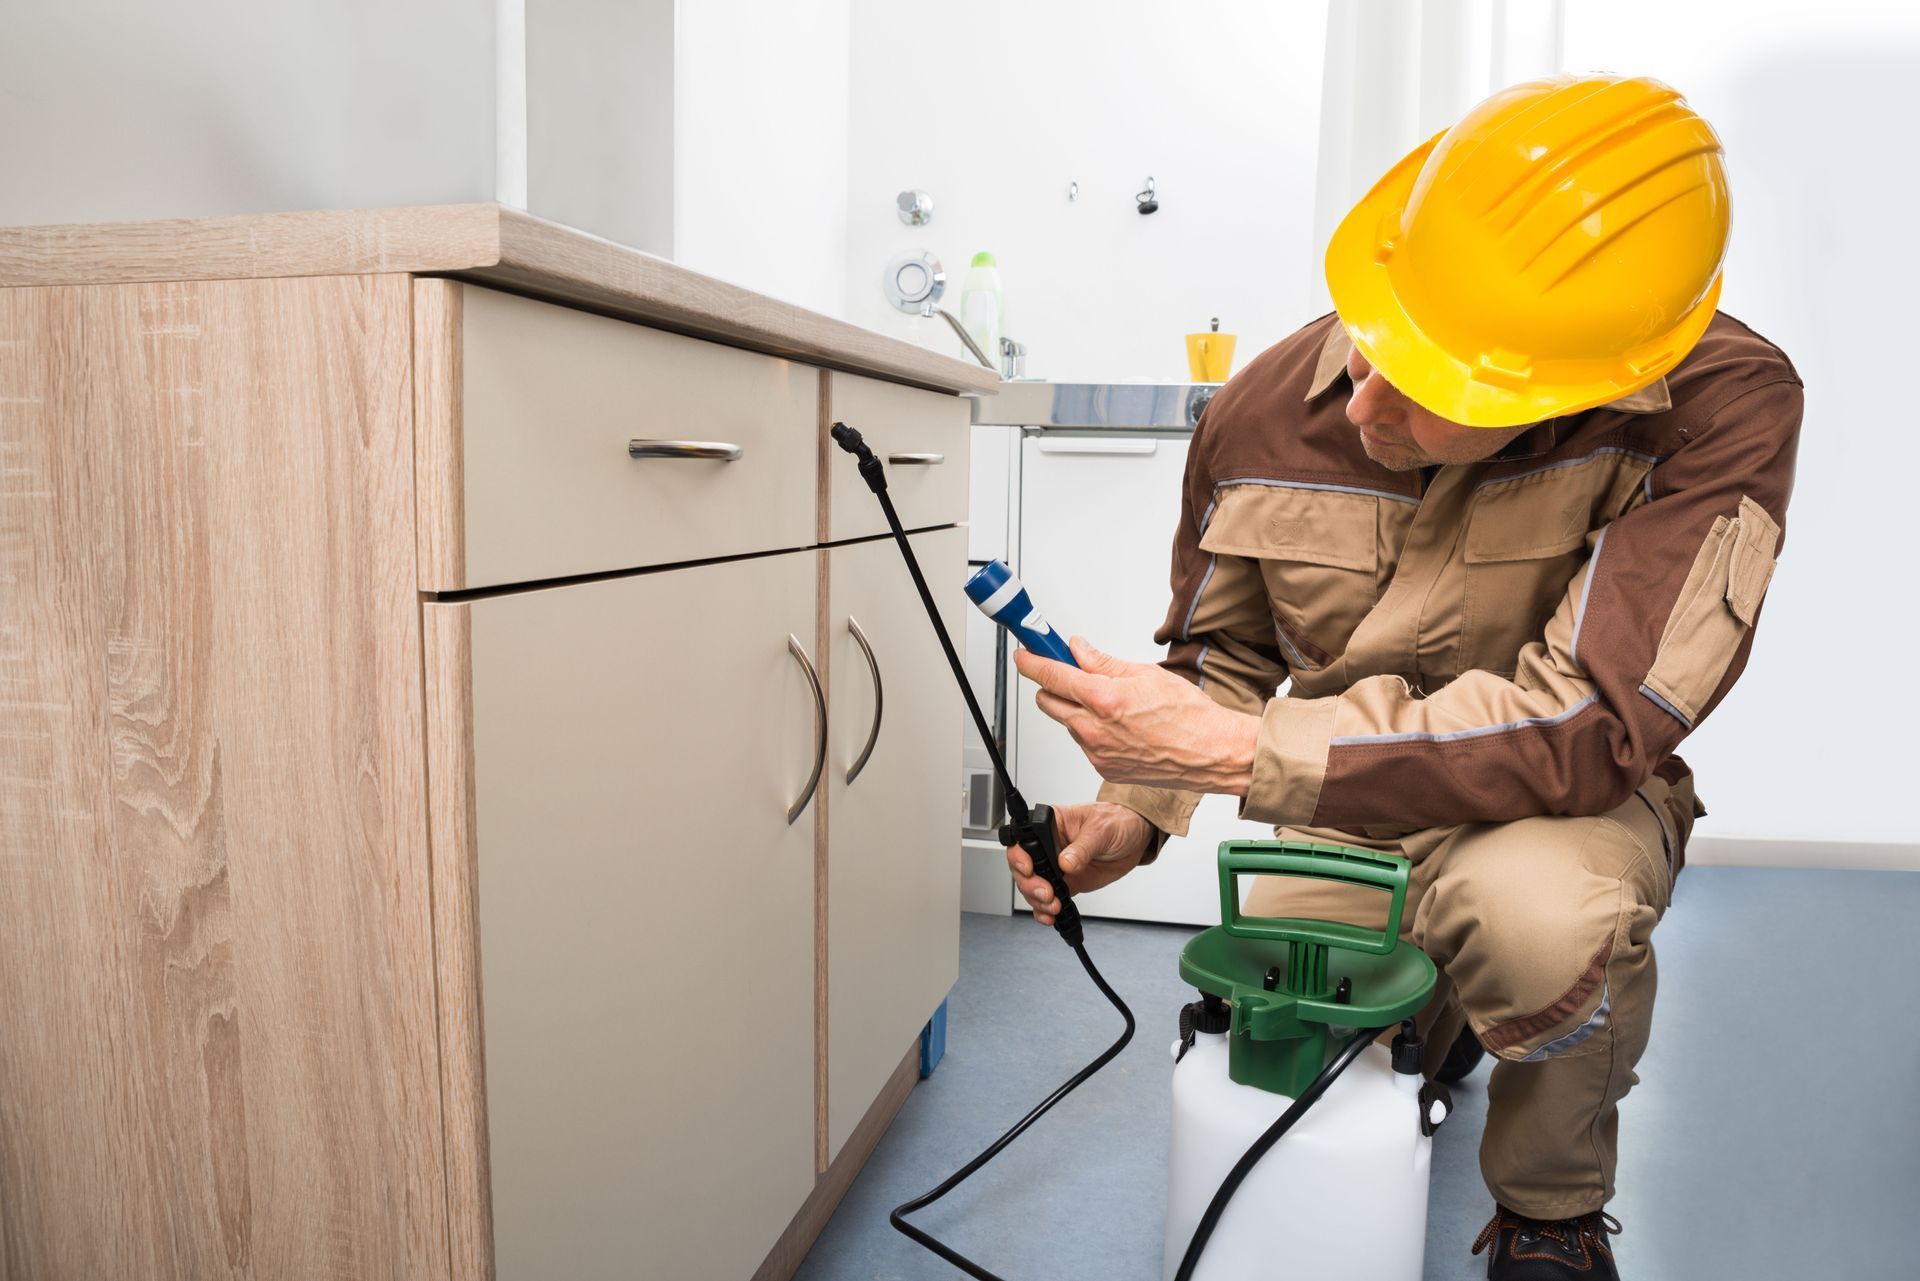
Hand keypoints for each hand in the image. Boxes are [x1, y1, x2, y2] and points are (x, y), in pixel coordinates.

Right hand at [1002, 802, 1153, 925]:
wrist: (1136, 837)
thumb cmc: (1117, 822)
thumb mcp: (1101, 829)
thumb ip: (1082, 848)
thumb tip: (1065, 863)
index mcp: (1051, 825)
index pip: (1023, 839)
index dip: (1019, 856)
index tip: (1029, 869)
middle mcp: (1049, 846)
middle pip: (1022, 868)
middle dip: (1029, 884)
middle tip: (1046, 893)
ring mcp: (1056, 867)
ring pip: (1032, 888)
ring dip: (1037, 901)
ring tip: (1053, 905)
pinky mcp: (1067, 883)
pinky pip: (1049, 900)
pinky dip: (1045, 911)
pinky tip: (1050, 916)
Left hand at [1014, 636, 1260, 794]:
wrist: (1210, 753)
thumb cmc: (1189, 715)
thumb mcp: (1145, 674)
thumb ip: (1103, 662)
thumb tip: (1078, 650)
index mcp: (1104, 699)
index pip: (1051, 675)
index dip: (1032, 660)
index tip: (1024, 653)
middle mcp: (1094, 729)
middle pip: (1047, 701)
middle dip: (1053, 684)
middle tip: (1071, 672)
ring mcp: (1096, 752)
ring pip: (1066, 722)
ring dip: (1076, 709)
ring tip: (1113, 704)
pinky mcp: (1103, 768)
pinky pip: (1084, 742)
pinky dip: (1092, 730)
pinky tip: (1121, 726)